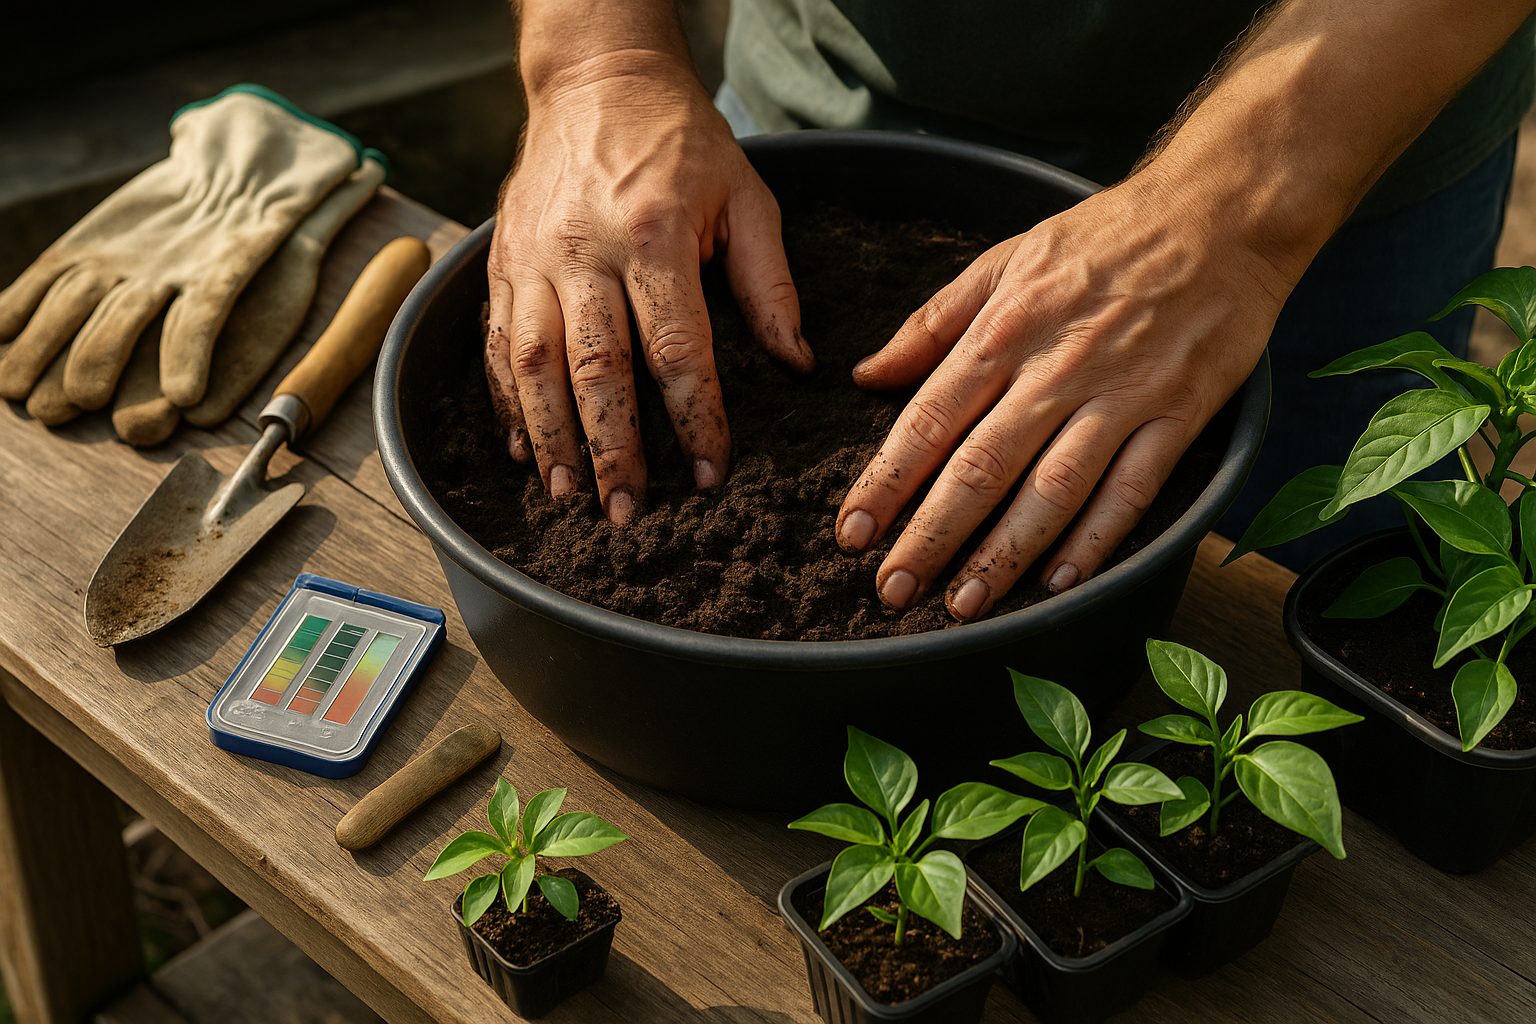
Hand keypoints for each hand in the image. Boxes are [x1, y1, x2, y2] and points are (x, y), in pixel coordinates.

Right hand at [487, 53, 812, 522]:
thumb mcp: (746, 196)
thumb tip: (795, 361)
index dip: (695, 419)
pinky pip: (496, 344)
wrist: (595, 79)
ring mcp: (533, 257)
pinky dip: (507, 402)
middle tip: (626, 512)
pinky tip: (523, 448)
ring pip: (533, 365)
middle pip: (595, 368)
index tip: (709, 475)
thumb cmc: (680, 142)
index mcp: (654, 233)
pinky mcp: (501, 262)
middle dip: (612, 449)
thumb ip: (770, 282)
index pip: (676, 348)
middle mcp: (585, 249)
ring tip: (567, 494)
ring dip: (550, 438)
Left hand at [835, 171, 1291, 620]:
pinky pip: (1131, 491)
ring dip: (1003, 555)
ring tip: (962, 604)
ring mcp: (1121, 395)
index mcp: (1005, 329)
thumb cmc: (1104, 237)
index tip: (852, 533)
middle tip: (892, 589)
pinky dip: (1096, 541)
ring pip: (1051, 491)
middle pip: (980, 466)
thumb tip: (868, 374)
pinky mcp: (1178, 415)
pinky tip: (1059, 583)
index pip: (928, 418)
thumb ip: (933, 323)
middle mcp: (1056, 368)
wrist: (1221, 213)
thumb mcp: (1005, 258)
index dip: (886, 482)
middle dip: (929, 536)